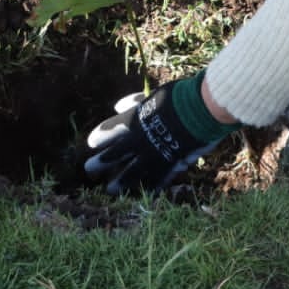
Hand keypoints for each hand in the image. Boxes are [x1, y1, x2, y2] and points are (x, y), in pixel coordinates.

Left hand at [83, 73, 237, 194]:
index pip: (112, 130)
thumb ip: (135, 102)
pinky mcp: (169, 163)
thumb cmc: (178, 98)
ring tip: (109, 190)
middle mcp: (139, 139)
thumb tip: (117, 106)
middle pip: (116, 153)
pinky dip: (153, 185)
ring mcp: (153, 153)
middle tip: (88, 169)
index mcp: (134, 120)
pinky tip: (145, 193)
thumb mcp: (154, 95)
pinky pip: (158, 178)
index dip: (101, 136)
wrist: (200, 109)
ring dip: (120, 181)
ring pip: (133, 171)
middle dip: (102, 162)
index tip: (91, 143)